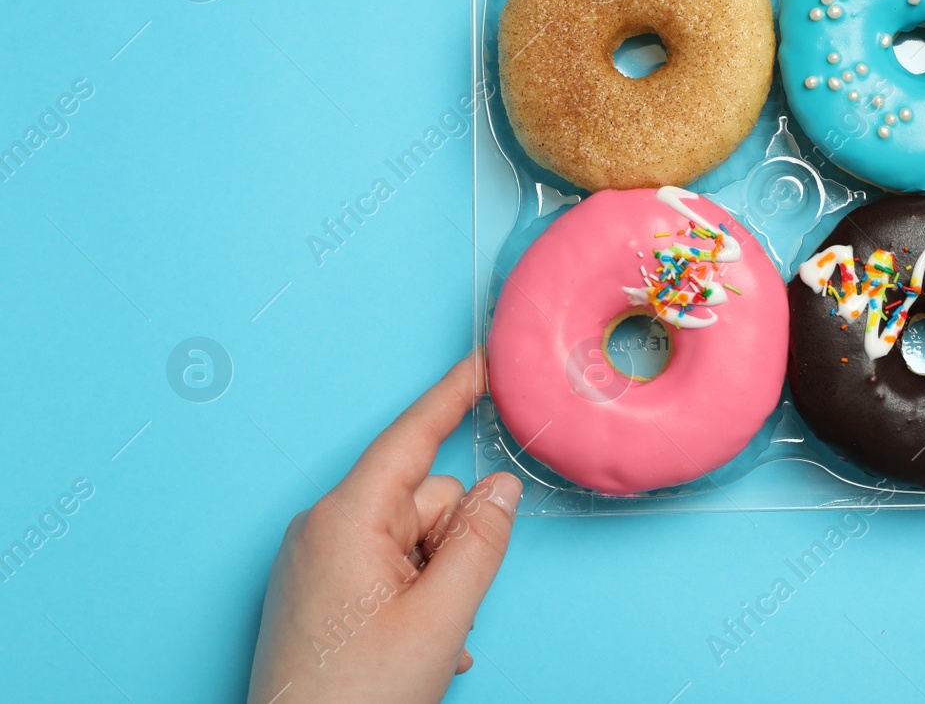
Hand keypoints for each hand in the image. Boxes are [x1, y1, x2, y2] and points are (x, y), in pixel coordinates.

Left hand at [246, 352, 522, 703]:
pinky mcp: (318, 591)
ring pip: (413, 538)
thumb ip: (480, 542)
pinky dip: (416, 597)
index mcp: (344, 521)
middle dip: (455, 541)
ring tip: (428, 642)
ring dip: (439, 580)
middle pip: (424, 500)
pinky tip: (417, 648)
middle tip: (450, 608)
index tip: (482, 361)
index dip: (452, 396)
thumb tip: (500, 487)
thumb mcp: (439, 618)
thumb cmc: (354, 699)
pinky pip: (388, 566)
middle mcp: (322, 529)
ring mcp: (316, 561)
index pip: (411, 438)